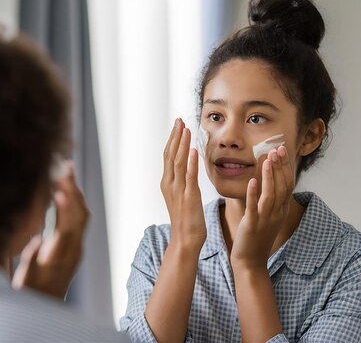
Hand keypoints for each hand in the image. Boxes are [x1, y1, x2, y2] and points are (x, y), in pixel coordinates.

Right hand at [12, 163, 89, 298]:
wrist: (45, 304)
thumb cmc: (30, 291)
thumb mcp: (26, 278)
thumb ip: (31, 259)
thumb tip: (37, 240)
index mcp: (59, 257)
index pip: (66, 229)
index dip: (65, 209)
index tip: (60, 190)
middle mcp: (73, 250)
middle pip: (78, 216)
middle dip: (73, 190)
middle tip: (66, 166)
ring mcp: (77, 246)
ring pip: (82, 214)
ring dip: (76, 191)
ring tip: (68, 169)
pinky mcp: (76, 244)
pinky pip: (80, 218)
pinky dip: (75, 200)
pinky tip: (67, 188)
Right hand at [160, 118, 205, 250]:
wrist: (185, 240)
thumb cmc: (186, 219)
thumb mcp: (182, 196)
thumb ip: (183, 180)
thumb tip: (187, 166)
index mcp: (167, 183)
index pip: (168, 155)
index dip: (173, 139)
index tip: (178, 125)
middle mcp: (169, 184)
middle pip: (170, 155)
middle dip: (175, 136)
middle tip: (180, 120)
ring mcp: (178, 190)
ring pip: (178, 162)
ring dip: (182, 144)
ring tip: (186, 129)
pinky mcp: (189, 197)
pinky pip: (189, 176)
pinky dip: (190, 162)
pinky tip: (193, 150)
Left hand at [230, 146, 293, 269]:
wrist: (251, 261)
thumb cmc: (258, 237)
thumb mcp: (270, 216)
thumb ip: (272, 199)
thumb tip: (271, 179)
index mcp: (282, 210)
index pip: (288, 183)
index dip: (286, 166)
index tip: (282, 149)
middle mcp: (277, 213)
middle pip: (283, 186)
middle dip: (280, 166)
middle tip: (277, 149)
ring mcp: (266, 219)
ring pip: (271, 194)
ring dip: (269, 176)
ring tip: (267, 159)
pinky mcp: (252, 225)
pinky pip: (254, 207)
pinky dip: (253, 193)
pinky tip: (252, 181)